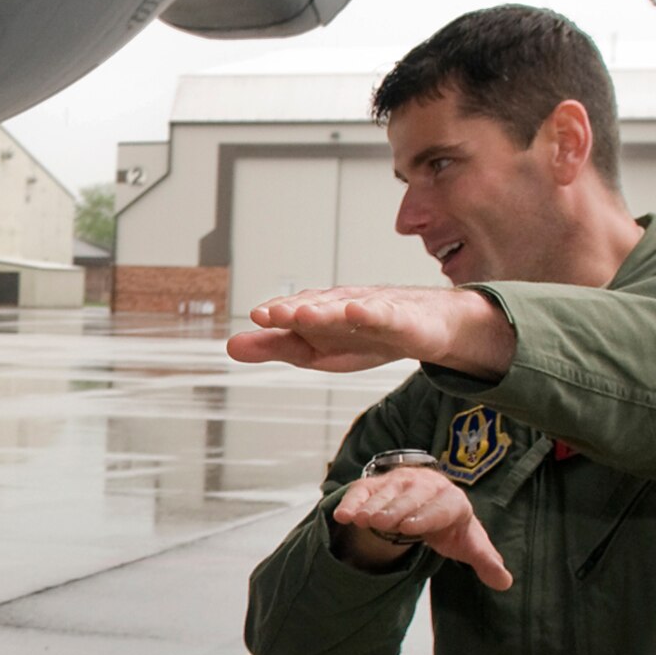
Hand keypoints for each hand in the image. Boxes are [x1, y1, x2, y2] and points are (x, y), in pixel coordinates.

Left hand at [227, 286, 512, 377]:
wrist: (426, 326)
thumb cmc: (365, 335)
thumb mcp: (318, 349)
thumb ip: (276, 347)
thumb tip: (229, 345)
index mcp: (320, 314)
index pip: (295, 314)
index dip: (277, 315)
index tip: (257, 316)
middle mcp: (343, 305)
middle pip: (317, 307)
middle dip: (293, 310)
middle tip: (269, 314)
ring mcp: (374, 308)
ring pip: (348, 308)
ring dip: (325, 310)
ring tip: (303, 313)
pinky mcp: (403, 318)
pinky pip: (387, 315)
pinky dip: (373, 312)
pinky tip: (358, 312)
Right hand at [332, 470, 512, 590]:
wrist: (429, 499)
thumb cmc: (449, 525)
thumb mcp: (468, 543)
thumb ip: (486, 561)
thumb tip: (505, 581)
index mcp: (453, 500)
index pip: (441, 506)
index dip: (426, 516)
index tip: (410, 527)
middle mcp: (426, 485)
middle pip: (410, 497)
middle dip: (395, 509)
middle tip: (380, 523)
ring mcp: (399, 482)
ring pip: (385, 493)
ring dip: (372, 506)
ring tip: (360, 519)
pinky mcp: (376, 484)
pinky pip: (363, 490)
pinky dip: (352, 501)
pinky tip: (344, 516)